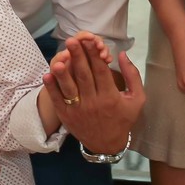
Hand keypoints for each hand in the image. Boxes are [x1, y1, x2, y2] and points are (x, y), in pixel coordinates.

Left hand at [42, 32, 143, 153]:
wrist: (107, 145)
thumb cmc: (123, 118)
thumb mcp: (137, 99)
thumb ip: (132, 76)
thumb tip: (122, 53)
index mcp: (110, 97)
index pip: (101, 71)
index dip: (94, 55)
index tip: (89, 40)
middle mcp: (94, 103)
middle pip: (84, 76)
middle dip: (78, 57)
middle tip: (72, 41)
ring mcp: (79, 110)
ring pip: (70, 88)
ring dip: (63, 73)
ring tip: (59, 58)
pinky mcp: (67, 116)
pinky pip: (58, 101)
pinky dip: (52, 88)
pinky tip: (47, 75)